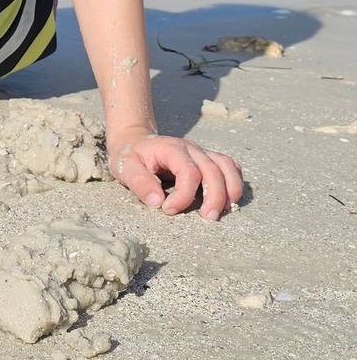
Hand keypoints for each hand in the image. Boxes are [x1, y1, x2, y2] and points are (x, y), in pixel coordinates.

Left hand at [107, 130, 243, 219]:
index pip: (189, 172)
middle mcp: (191, 148)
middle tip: (207, 218)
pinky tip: (229, 199)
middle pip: (213, 170)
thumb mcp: (125, 167)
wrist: (135, 140)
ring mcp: (201, 152)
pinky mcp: (206, 159)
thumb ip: (139, 183)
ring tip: (224, 211)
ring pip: (227, 166)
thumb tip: (157, 202)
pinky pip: (229, 166)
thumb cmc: (130, 156)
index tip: (168, 210)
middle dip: (214, 197)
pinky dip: (234, 182)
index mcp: (171, 149)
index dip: (184, 195)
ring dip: (231, 189)